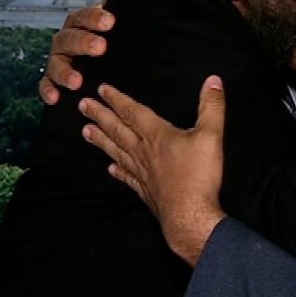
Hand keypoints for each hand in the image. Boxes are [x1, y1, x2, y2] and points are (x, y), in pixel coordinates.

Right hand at [38, 6, 115, 104]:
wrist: (98, 57)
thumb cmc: (103, 36)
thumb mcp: (110, 22)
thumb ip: (114, 6)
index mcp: (79, 24)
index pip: (84, 16)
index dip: (95, 18)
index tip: (110, 21)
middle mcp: (66, 40)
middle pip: (70, 38)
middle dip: (84, 43)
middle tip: (100, 48)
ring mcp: (58, 60)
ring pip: (57, 63)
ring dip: (65, 72)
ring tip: (77, 81)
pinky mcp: (53, 80)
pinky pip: (45, 84)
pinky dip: (48, 91)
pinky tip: (55, 97)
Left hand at [80, 76, 227, 264]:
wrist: (189, 215)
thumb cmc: (199, 176)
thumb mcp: (211, 135)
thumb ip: (211, 106)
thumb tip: (213, 81)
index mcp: (157, 135)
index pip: (133, 112)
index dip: (117, 99)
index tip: (102, 90)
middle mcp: (143, 152)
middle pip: (117, 129)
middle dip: (100, 115)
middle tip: (82, 105)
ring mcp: (141, 172)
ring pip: (116, 151)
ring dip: (100, 140)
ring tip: (86, 131)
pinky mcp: (145, 190)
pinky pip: (126, 177)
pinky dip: (118, 171)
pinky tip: (110, 169)